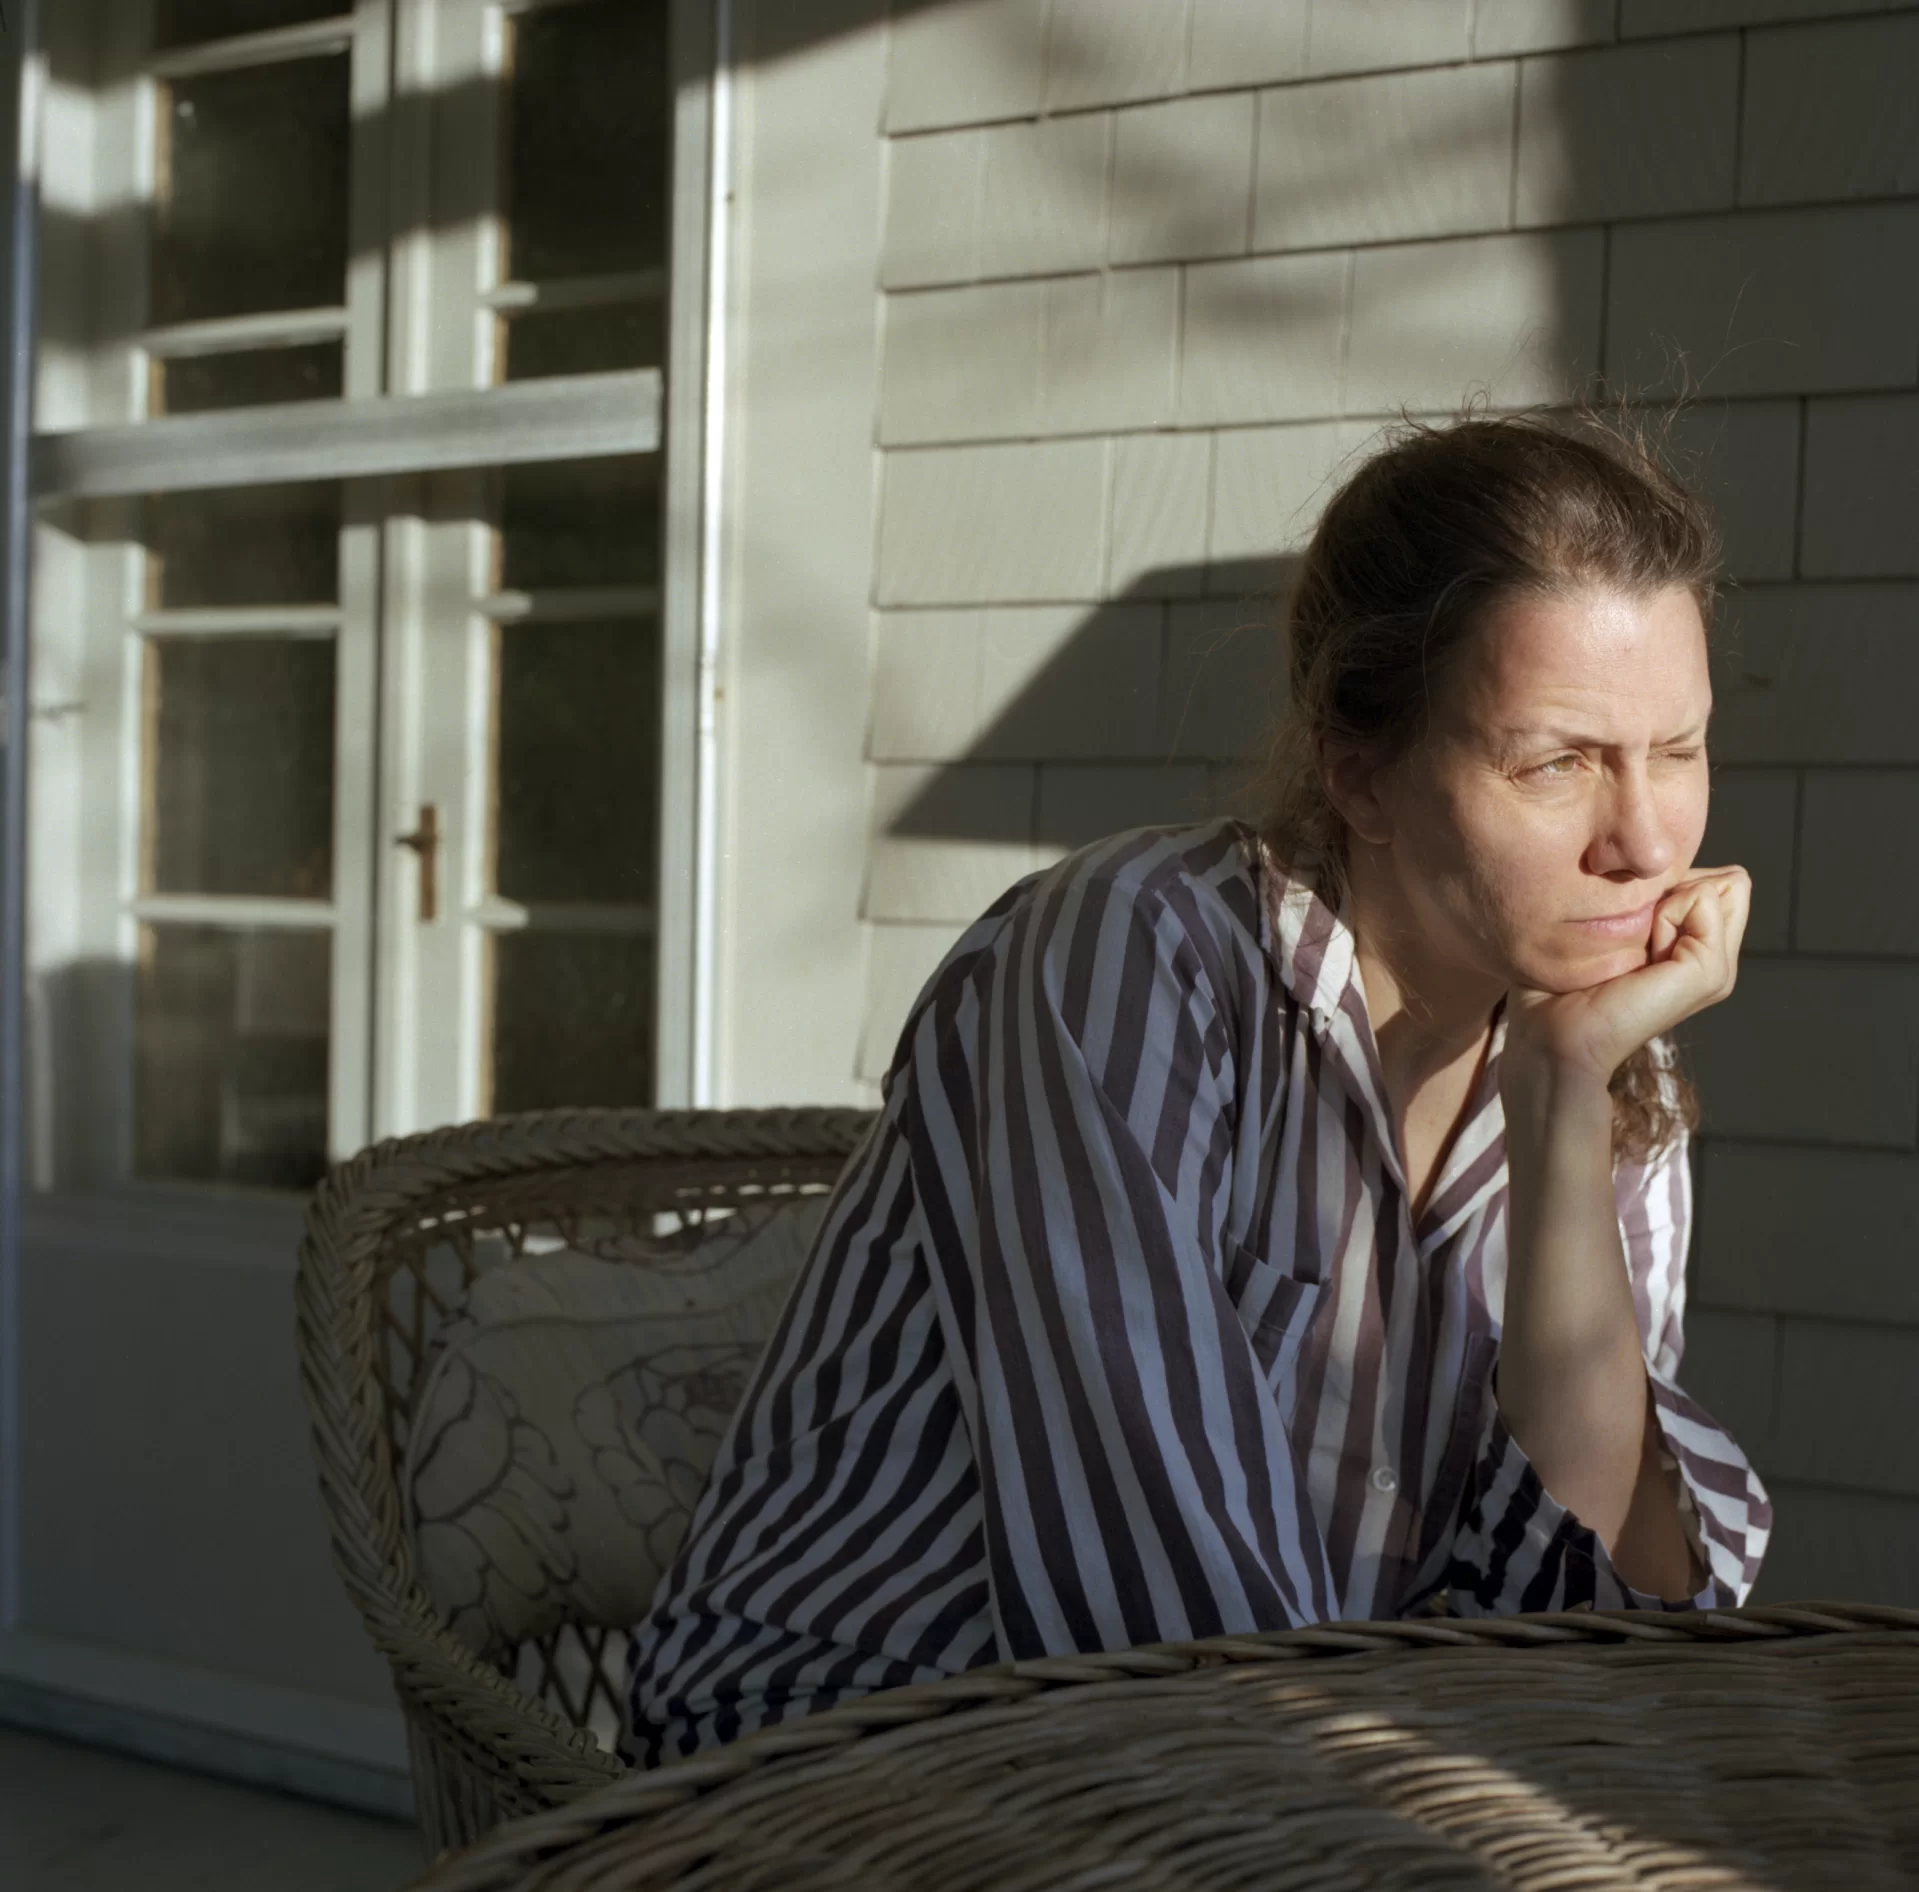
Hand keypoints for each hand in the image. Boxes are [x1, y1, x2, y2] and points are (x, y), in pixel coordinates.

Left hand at [1504, 866, 1750, 1085]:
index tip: (1629, 922)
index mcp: (1695, 950)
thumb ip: (1647, 899)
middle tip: (1635, 933)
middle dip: (1675, 888)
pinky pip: (1702, 900)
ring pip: (1719, 885)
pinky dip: (1664, 913)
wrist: (1552, 1034)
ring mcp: (1717, 969)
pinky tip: (1641, 953)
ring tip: (1636, 946)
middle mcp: (1714, 960)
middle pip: (1729, 882)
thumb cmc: (1561, 981)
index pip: (1718, 880)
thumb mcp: (1612, 925)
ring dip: (1666, 901)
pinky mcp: (1709, 972)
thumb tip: (1672, 867)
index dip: (1670, 882)